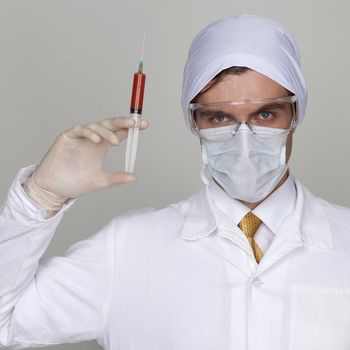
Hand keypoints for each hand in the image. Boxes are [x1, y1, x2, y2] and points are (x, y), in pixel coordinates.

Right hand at [25, 117, 148, 201]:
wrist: (55, 189)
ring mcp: (80, 137)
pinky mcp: (67, 138)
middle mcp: (92, 139)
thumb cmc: (75, 183)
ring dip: (106, 132)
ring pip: (96, 126)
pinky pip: (79, 130)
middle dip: (123, 122)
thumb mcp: (100, 181)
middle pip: (110, 125)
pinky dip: (88, 133)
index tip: (144, 125)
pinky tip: (96, 140)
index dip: (130, 128)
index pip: (119, 133)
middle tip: (135, 123)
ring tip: (115, 142)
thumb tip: (134, 177)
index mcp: (101, 147)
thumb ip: (116, 179)